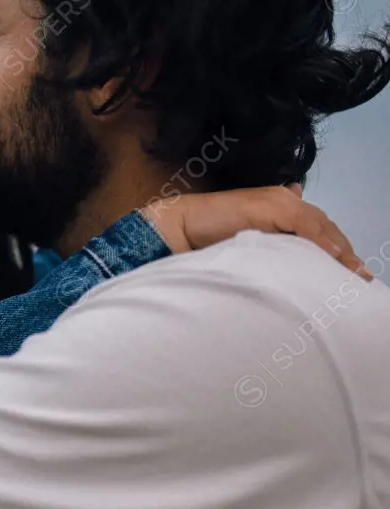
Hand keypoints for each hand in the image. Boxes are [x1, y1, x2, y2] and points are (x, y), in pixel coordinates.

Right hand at [144, 185, 372, 279]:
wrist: (181, 224)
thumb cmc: (208, 233)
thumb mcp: (246, 237)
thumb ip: (269, 235)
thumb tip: (291, 237)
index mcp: (279, 205)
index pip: (318, 227)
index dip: (336, 247)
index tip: (352, 271)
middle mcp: (283, 199)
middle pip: (324, 226)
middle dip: (344, 251)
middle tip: (360, 276)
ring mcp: (277, 202)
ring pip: (319, 226)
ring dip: (338, 249)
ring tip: (353, 271)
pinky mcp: (270, 208)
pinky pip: (303, 225)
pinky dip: (319, 240)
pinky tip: (331, 256)